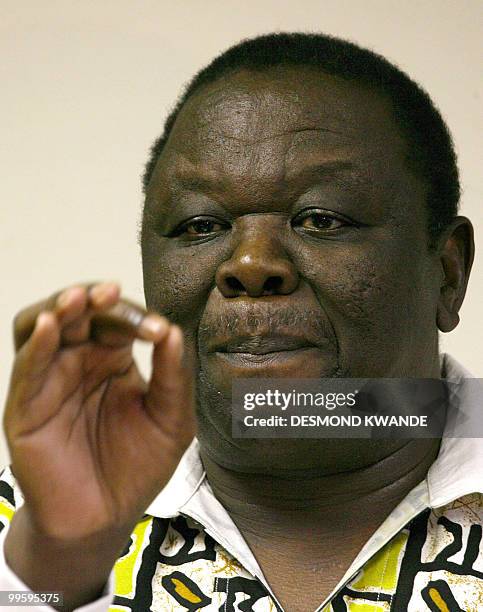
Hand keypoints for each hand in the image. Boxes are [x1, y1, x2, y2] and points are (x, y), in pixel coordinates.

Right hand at [3, 282, 195, 540]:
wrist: (106, 517)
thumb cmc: (139, 466)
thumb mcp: (171, 419)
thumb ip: (173, 376)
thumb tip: (173, 329)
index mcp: (112, 360)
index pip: (116, 321)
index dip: (133, 316)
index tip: (157, 330)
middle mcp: (78, 362)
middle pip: (77, 314)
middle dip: (92, 299)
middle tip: (109, 293)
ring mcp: (49, 381)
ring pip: (42, 328)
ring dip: (58, 308)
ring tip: (78, 299)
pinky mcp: (26, 408)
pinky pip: (27, 368)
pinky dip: (37, 344)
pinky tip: (52, 324)